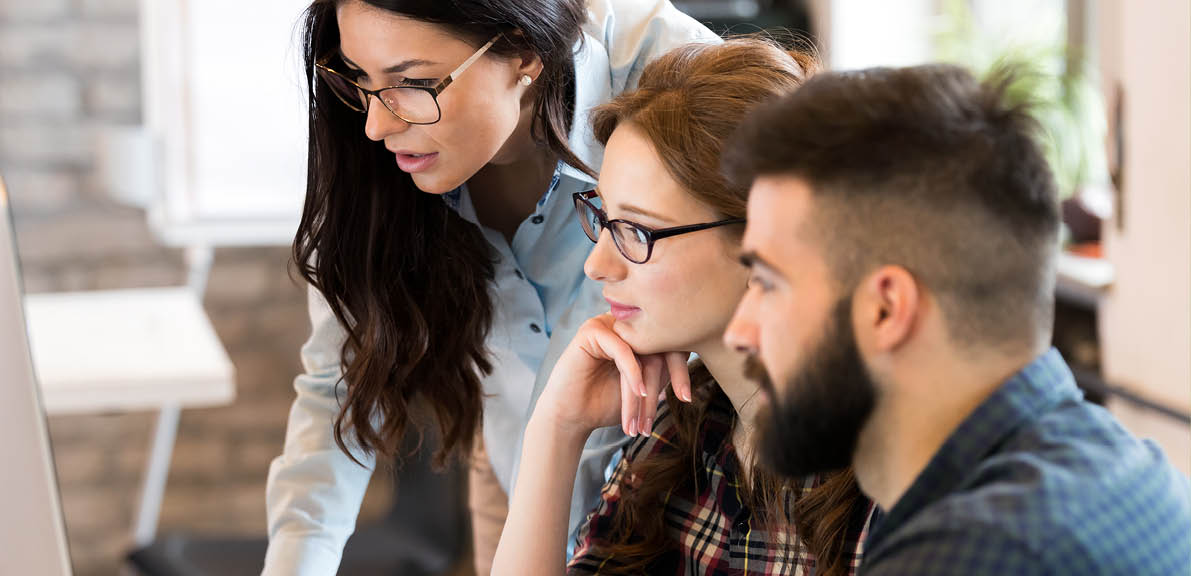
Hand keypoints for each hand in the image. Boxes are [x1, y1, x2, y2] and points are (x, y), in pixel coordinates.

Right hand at [535, 314, 691, 442]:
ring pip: (641, 349)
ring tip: (646, 413)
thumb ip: (663, 371)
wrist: (571, 418)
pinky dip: (632, 372)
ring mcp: (606, 324)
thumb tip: (690, 358)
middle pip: (658, 343)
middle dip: (670, 378)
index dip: (681, 369)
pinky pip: (622, 348)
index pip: (667, 342)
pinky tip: (638, 392)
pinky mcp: (591, 331)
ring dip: (647, 384)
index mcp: (635, 335)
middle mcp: (622, 325)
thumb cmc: (604, 404)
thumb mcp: (644, 387)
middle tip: (677, 403)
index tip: (687, 398)